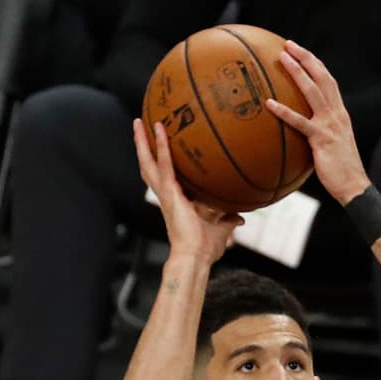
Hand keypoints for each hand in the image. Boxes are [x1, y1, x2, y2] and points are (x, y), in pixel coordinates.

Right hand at [133, 118, 241, 266]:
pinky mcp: (169, 193)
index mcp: (176, 201)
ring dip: (142, 142)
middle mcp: (166, 195)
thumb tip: (241, 218)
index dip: (159, 163)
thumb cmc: (205, 249)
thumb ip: (229, 220)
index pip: (164, 177)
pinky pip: (164, 164)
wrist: (197, 258)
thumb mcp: (221, 229)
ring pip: (148, 162)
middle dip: (142, 147)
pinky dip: (161, 146)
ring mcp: (165, 194)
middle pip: (148, 166)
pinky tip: (160, 129)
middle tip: (139, 127)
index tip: (159, 148)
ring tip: (139, 121)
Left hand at [267, 41, 368, 205]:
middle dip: (306, 58)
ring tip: (281, 58)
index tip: (301, 52)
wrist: (354, 186)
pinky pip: (300, 122)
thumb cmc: (342, 170)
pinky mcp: (321, 139)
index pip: (328, 81)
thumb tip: (305, 131)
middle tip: (288, 45)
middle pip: (322, 77)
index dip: (315, 64)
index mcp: (340, 113)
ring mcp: (329, 124)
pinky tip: (269, 104)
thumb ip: (322, 132)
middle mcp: (336, 114)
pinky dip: (284, 112)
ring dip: (297, 72)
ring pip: (312, 91)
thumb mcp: (334, 145)